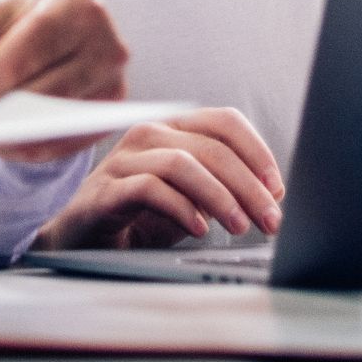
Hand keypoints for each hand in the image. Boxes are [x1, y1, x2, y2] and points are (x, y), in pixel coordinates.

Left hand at [0, 0, 128, 160]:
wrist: (67, 19)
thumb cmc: (21, 19)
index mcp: (73, 6)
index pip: (17, 58)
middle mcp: (106, 42)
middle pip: (39, 94)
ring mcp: (116, 80)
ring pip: (54, 124)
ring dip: (7, 138)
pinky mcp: (114, 110)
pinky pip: (67, 145)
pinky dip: (28, 149)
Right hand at [33, 108, 285, 249]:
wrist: (84, 240)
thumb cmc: (141, 215)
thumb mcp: (191, 198)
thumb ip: (225, 188)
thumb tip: (272, 193)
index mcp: (173, 128)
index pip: (224, 121)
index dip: (257, 151)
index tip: (277, 187)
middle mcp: (148, 135)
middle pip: (211, 146)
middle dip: (249, 185)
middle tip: (270, 218)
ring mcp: (123, 160)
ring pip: (182, 163)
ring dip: (219, 196)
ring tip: (239, 226)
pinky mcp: (105, 190)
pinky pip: (149, 189)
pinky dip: (181, 208)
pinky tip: (198, 229)